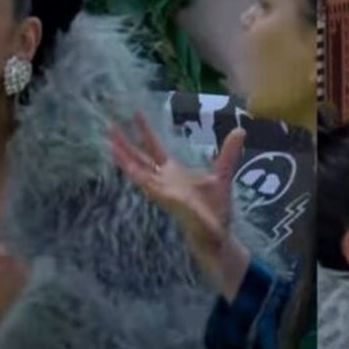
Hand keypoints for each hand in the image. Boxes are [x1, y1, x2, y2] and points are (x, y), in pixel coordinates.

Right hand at [109, 112, 250, 299]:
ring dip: (124, 160)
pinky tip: (128, 167)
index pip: (154, 148)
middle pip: (139, 159)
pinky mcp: (169, 202)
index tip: (135, 112)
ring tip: (109, 145)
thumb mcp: (222, 175)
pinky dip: (142, 179)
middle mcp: (163, 181)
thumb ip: (228, 153)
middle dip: (124, 144)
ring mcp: (163, 192)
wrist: (217, 236)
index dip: (145, 131)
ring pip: (138, 173)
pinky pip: (152, 188)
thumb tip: (240, 130)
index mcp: (173, 173)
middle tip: (108, 126)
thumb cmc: (216, 209)